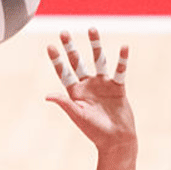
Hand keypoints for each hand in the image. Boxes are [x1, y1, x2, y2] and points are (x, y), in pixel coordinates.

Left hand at [45, 28, 135, 153]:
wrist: (115, 140)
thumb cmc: (94, 131)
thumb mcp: (77, 115)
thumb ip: (64, 103)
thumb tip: (47, 95)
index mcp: (74, 93)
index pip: (63, 72)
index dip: (57, 60)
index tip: (50, 46)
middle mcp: (87, 85)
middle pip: (77, 62)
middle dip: (70, 48)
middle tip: (63, 32)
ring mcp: (103, 85)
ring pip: (98, 60)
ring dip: (95, 45)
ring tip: (91, 29)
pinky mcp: (118, 87)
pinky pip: (119, 70)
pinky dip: (122, 59)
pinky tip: (124, 47)